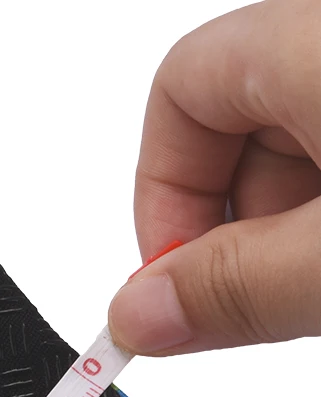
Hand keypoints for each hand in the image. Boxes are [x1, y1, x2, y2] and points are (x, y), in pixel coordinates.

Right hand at [108, 0, 320, 353]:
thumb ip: (236, 286)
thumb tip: (137, 315)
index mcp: (319, 38)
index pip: (182, 89)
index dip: (160, 194)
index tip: (177, 284)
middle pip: (242, 126)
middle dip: (235, 229)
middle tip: (266, 301)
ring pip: (309, 147)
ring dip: (295, 234)